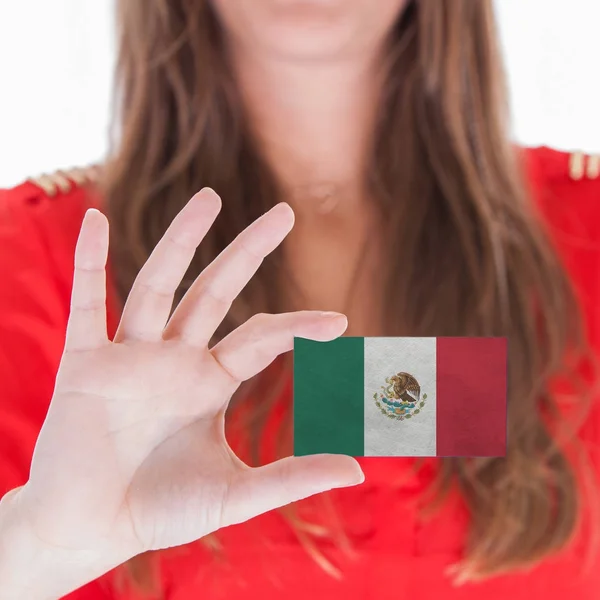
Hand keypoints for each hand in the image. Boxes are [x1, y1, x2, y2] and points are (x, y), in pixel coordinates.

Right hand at [15, 189, 362, 572]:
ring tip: (211, 197)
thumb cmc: (160, 511)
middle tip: (286, 212)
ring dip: (182, 240)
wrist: (91, 530)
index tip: (341, 322)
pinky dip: (87, 262)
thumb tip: (359, 471)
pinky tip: (95, 220)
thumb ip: (292, 478)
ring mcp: (131, 356)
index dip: (299, 325)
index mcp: (210, 382)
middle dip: (248, 252)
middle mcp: (175, 359)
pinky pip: (85, 304)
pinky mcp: (84, 363)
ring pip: (158, 285)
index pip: (262, 338)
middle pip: (215, 291)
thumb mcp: (234, 494)